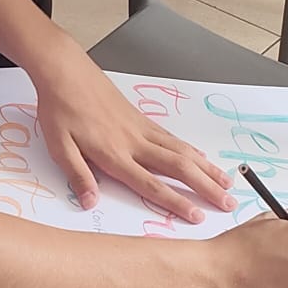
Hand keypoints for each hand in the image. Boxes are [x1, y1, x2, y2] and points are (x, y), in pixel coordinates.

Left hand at [31, 46, 234, 222]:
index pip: (150, 184)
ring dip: (207, 169)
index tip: (197, 216)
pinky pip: (173, 138)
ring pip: (183, 151)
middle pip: (179, 168)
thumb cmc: (60, 108)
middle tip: (229, 204)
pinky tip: (202, 158)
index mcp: (114, 154)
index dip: (175, 202)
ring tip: (227, 184)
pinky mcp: (142, 118)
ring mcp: (142, 128)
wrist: (66, 71)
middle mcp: (135, 142)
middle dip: (206, 188)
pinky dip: (192, 151)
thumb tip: (90, 203)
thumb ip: (77, 175)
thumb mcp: (59, 146)